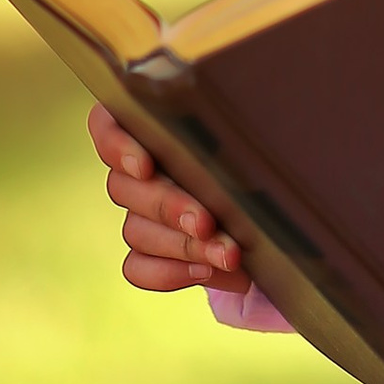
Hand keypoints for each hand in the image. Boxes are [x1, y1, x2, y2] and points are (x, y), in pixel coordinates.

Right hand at [88, 100, 248, 296]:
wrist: (275, 201)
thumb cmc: (266, 143)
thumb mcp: (258, 122)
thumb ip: (245, 114)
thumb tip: (265, 109)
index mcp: (154, 124)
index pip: (108, 126)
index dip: (117, 146)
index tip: (145, 166)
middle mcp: (136, 169)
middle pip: (126, 187)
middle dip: (169, 207)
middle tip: (206, 223)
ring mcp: (138, 213)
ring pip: (136, 231)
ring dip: (183, 246)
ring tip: (228, 254)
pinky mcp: (146, 252)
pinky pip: (138, 267)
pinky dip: (171, 273)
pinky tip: (210, 271)